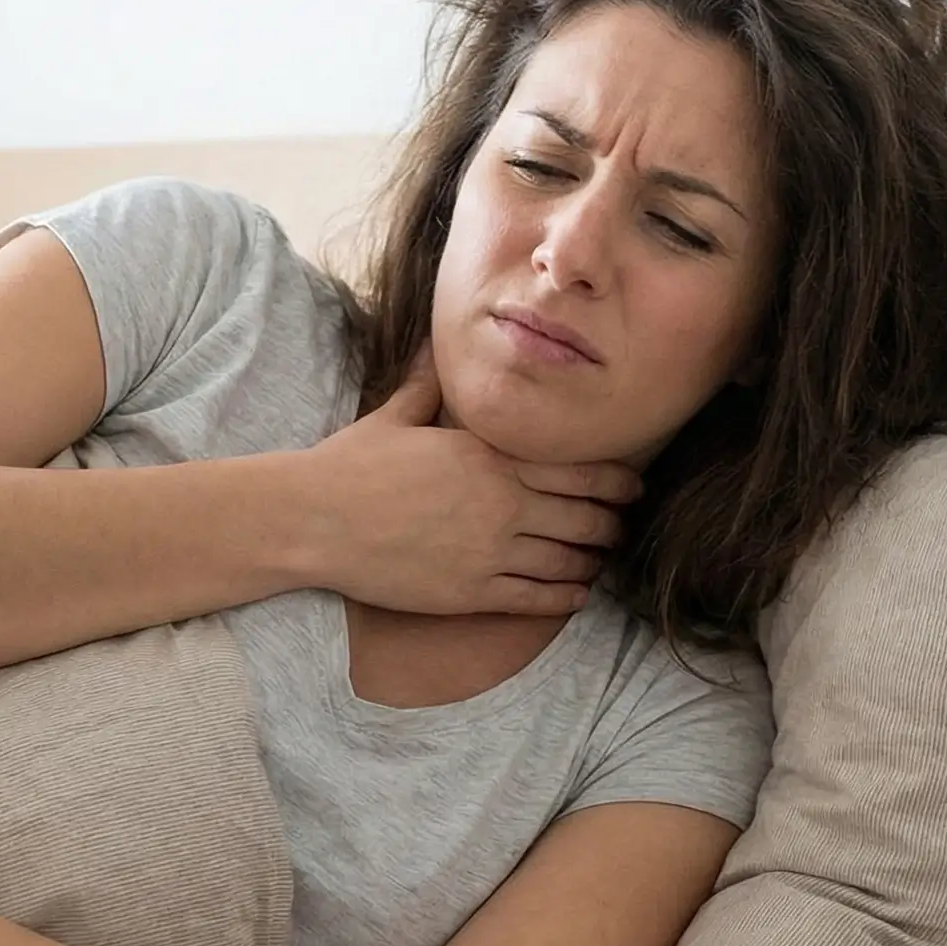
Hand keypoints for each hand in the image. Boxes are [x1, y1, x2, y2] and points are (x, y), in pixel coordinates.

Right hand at [299, 356, 640, 616]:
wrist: (314, 521)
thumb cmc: (350, 466)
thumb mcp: (395, 417)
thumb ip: (427, 387)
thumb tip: (433, 346)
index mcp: (489, 456)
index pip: (576, 469)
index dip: (615, 480)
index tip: (632, 485)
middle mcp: (501, 503)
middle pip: (584, 517)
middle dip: (612, 523)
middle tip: (623, 527)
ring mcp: (489, 552)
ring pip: (568, 560)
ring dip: (593, 561)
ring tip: (602, 561)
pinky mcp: (470, 592)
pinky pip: (537, 599)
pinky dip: (566, 597)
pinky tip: (576, 595)